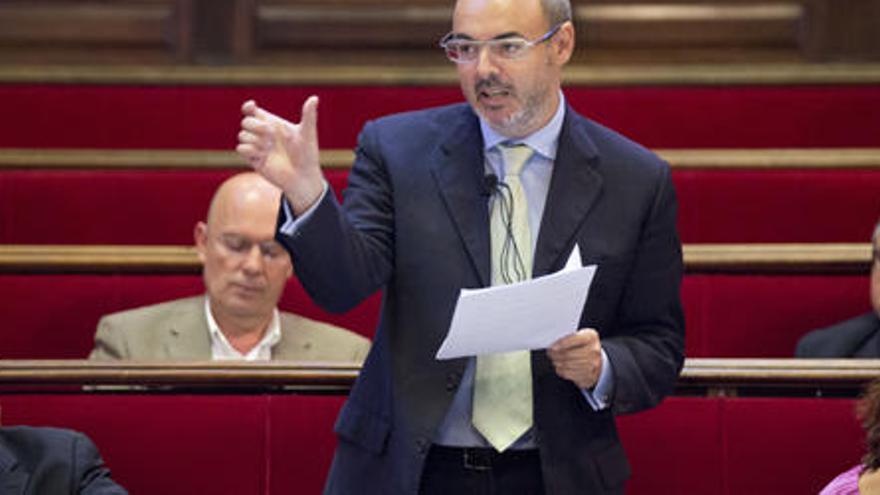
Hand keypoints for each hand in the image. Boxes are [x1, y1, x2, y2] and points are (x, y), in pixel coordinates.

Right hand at [236, 97, 324, 213]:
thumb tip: (314, 97)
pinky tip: (264, 155)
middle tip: (271, 134)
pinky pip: (241, 149)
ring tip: (270, 148)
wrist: (303, 177)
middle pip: (246, 121)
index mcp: (273, 124)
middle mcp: (263, 135)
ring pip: (242, 135)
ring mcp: (257, 147)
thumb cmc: (307, 155)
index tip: (252, 106)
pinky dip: (251, 150)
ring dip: (256, 140)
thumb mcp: (307, 134)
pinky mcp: (254, 159)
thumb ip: (309, 116)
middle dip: (256, 125)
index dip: (248, 107)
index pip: (253, 111)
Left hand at [546, 328, 602, 388]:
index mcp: (590, 337)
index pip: (572, 339)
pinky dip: (562, 371)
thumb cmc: (584, 346)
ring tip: (554, 361)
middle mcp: (594, 350)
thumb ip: (568, 337)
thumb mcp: (580, 336)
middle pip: (568, 354)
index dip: (560, 344)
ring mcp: (593, 364)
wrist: (598, 360)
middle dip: (555, 355)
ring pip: (568, 365)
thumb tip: (553, 343)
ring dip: (557, 363)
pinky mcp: (589, 376)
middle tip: (550, 354)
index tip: (551, 347)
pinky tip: (559, 368)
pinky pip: (570, 374)